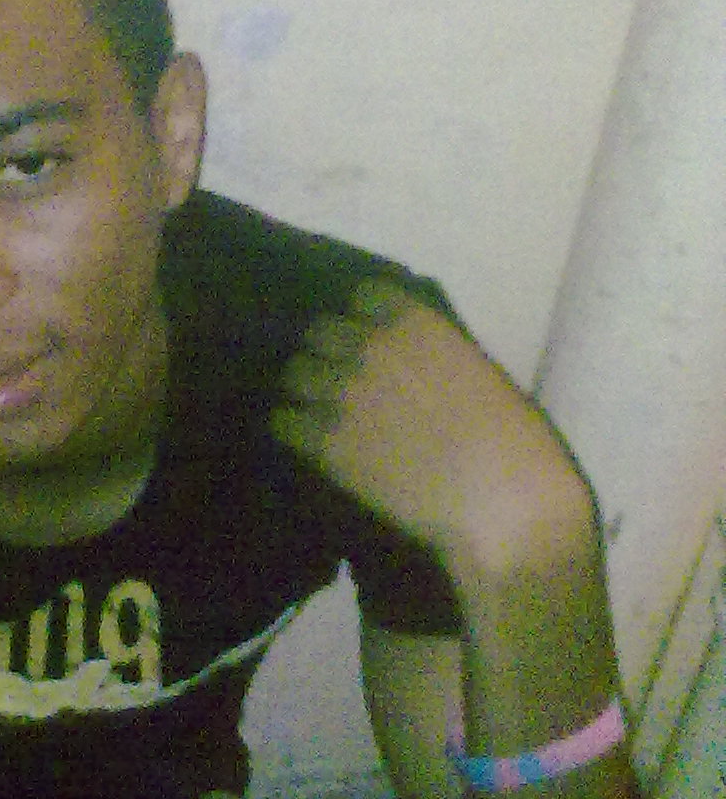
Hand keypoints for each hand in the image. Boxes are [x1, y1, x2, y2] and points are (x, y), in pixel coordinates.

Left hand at [271, 279, 586, 572]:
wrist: (500, 503)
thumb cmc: (513, 441)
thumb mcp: (478, 373)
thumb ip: (434, 356)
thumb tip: (411, 363)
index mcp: (416, 324)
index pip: (365, 296)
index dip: (364, 317)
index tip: (369, 334)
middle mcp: (371, 348)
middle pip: (321, 331)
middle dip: (329, 351)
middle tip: (339, 376)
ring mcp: (342, 394)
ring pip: (295, 374)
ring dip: (305, 388)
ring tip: (315, 407)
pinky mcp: (325, 443)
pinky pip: (284, 423)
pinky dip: (290, 429)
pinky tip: (304, 439)